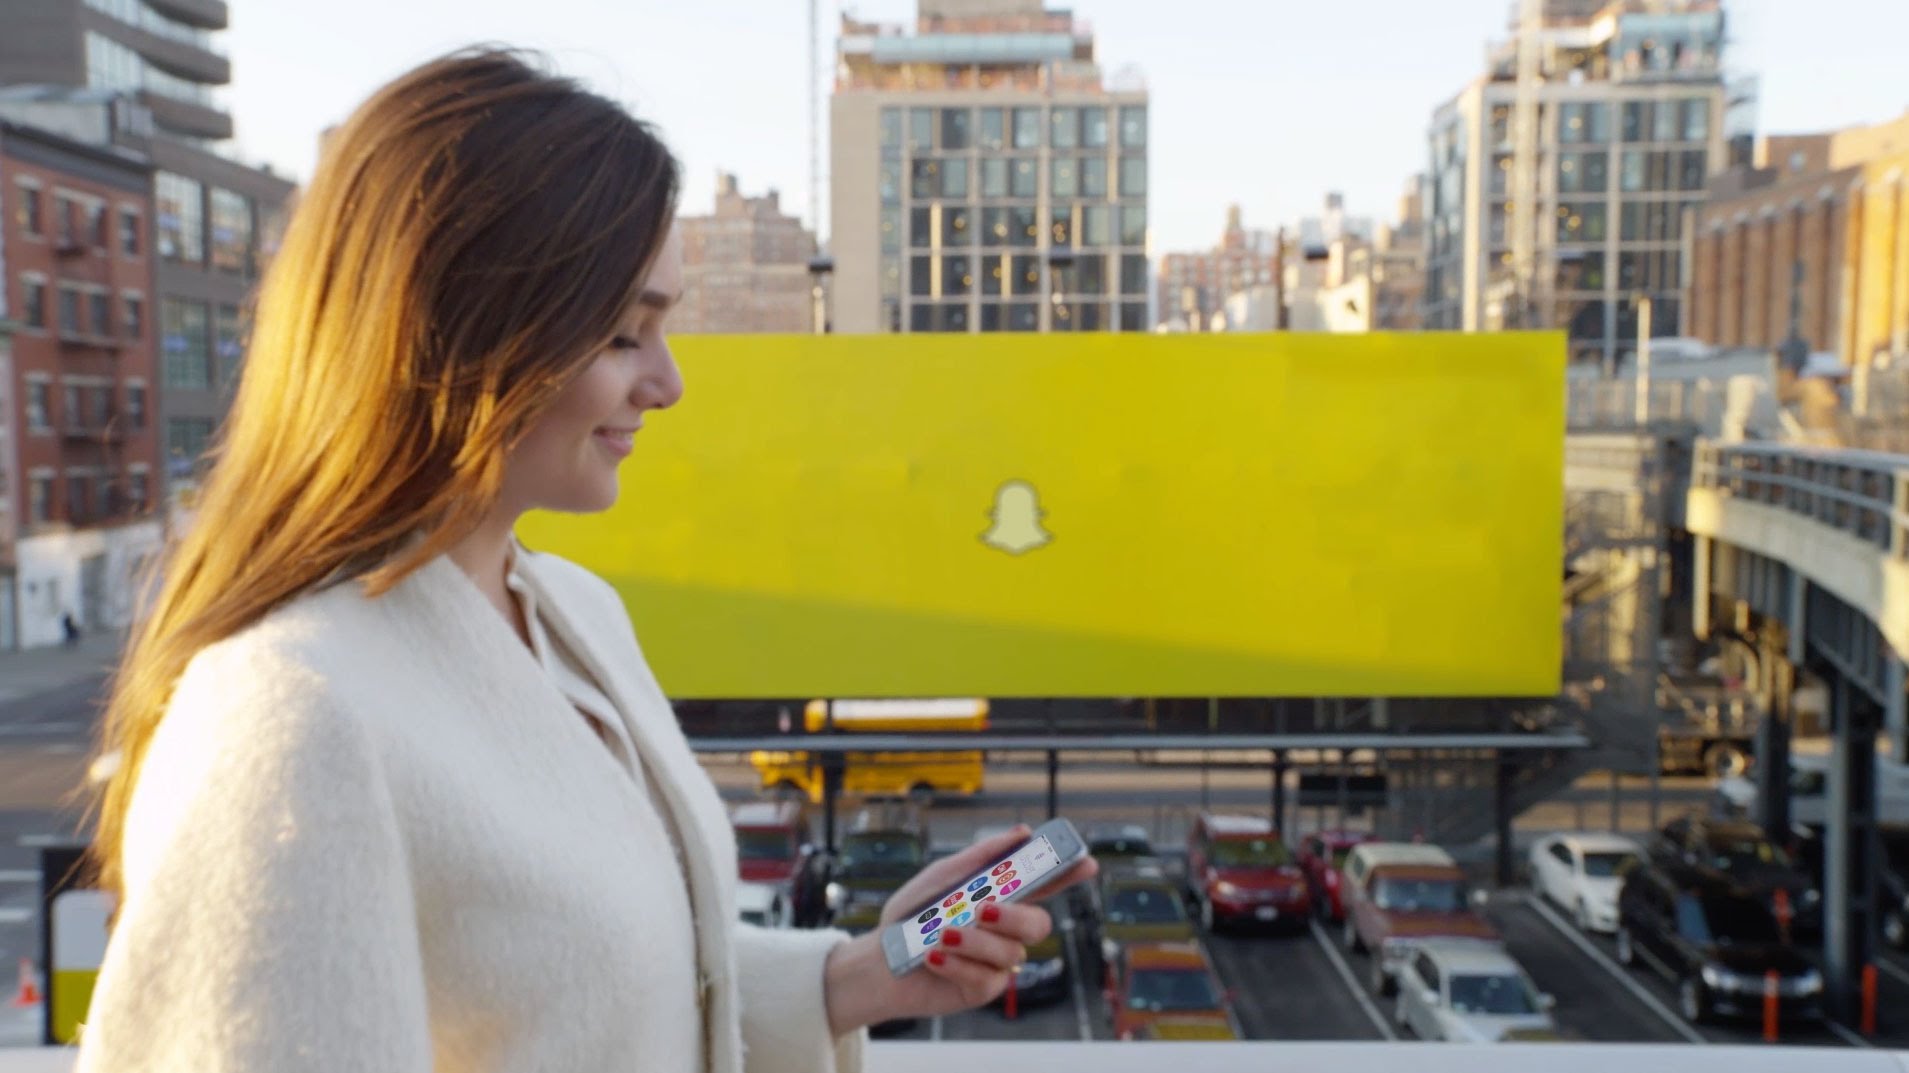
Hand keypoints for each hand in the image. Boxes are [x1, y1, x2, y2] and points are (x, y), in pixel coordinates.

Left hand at [823, 825, 1097, 1033]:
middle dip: (1014, 916)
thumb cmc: (911, 915)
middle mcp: (1006, 932)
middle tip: (982, 909)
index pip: (1044, 885)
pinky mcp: (982, 990)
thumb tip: (1021, 833)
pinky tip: (934, 957)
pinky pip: (986, 978)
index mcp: (1002, 899)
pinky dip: (956, 964)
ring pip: (1011, 952)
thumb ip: (981, 857)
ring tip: (940, 935)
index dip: (1069, 875)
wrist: (880, 959)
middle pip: (1039, 925)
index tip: (1086, 862)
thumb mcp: (942, 877)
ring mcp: (997, 963)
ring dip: (973, 941)